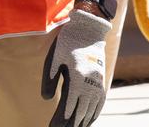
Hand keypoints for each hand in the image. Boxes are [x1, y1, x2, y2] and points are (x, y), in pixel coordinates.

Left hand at [41, 8, 111, 126]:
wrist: (89, 29)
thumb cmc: (68, 42)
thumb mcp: (54, 58)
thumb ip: (50, 79)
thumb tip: (47, 99)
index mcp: (76, 78)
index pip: (68, 106)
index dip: (61, 119)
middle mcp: (89, 84)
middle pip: (80, 111)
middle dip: (70, 123)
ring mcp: (98, 83)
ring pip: (91, 110)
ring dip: (82, 121)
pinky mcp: (101, 80)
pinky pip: (100, 103)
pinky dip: (94, 114)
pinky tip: (88, 120)